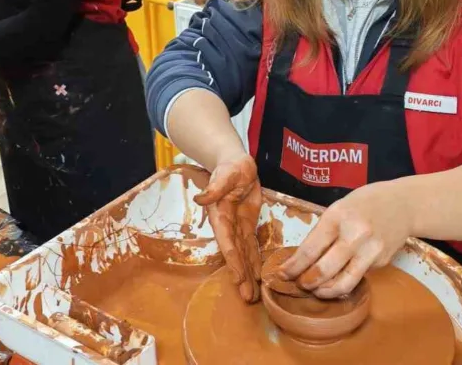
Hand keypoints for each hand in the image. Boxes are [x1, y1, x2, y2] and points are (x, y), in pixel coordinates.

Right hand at [194, 153, 262, 302]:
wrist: (236, 164)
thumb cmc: (230, 167)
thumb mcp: (225, 174)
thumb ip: (215, 187)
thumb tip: (201, 198)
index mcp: (221, 216)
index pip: (227, 242)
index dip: (233, 261)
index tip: (238, 278)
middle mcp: (229, 227)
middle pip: (236, 255)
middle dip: (242, 276)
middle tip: (249, 298)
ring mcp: (239, 228)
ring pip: (245, 255)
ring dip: (249, 275)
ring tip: (253, 296)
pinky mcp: (248, 226)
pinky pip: (252, 247)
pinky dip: (256, 262)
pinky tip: (259, 277)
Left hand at [279, 183, 412, 298]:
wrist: (403, 204)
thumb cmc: (364, 204)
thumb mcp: (338, 208)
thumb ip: (323, 232)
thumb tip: (301, 259)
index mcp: (338, 216)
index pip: (310, 249)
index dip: (294, 266)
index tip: (282, 273)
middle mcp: (355, 234)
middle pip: (325, 269)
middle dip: (307, 282)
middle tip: (299, 284)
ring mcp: (371, 250)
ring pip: (344, 282)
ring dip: (325, 291)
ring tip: (317, 290)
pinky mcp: (382, 261)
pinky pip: (358, 276)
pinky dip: (344, 281)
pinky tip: (338, 279)